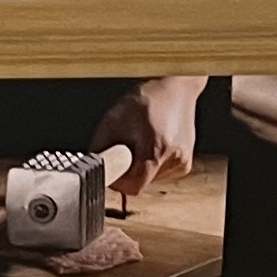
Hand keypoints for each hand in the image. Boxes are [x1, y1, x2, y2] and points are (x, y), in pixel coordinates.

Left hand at [93, 76, 204, 195]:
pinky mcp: (184, 165)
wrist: (176, 90)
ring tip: (142, 141)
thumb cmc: (146, 100)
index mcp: (158, 149)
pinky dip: (151, 164)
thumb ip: (101, 149)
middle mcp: (174, 159)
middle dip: (128, 169)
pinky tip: (153, 144)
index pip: (133, 186)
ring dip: (140, 167)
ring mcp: (182, 164)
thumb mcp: (114, 120)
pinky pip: (159, 174)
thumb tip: (92, 169)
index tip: (112, 170)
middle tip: (127, 146)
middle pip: (140, 183)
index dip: (118, 182)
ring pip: (149, 180)